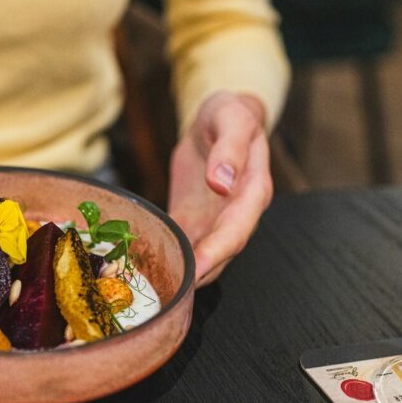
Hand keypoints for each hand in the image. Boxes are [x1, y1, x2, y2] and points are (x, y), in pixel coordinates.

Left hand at [167, 91, 272, 286]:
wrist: (219, 117)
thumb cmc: (230, 115)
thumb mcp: (232, 119)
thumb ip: (230, 149)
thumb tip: (222, 181)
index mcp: (252, 190)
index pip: (238, 228)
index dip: (219, 250)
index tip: (199, 266)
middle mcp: (237, 212)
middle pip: (222, 250)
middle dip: (201, 271)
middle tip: (175, 288)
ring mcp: (216, 220)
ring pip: (205, 255)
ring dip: (186, 271)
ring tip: (161, 286)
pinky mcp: (194, 220)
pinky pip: (184, 243)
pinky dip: (170, 256)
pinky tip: (149, 267)